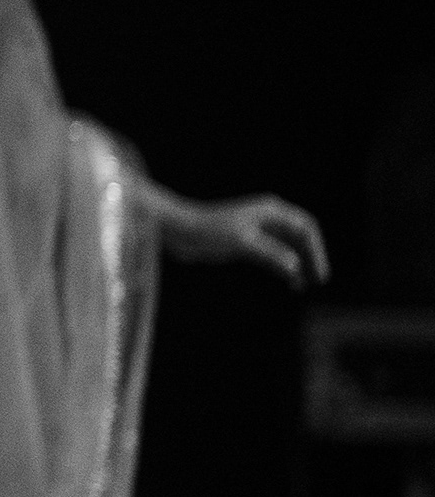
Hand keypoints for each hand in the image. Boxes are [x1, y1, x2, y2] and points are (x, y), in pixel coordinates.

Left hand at [157, 189, 329, 288]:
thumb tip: (295, 267)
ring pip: (289, 246)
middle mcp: (267, 216)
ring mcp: (258, 228)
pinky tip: (288, 281)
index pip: (305, 227)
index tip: (318, 273)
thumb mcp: (243, 242)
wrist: (179, 231)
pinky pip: (275, 253)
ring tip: (303, 286)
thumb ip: (269, 253)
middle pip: (300, 237)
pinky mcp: (247, 241)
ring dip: (299, 263)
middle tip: (317, 281)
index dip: (316, 250)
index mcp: (270, 210)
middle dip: (311, 257)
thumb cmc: (208, 231)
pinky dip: (284, 266)